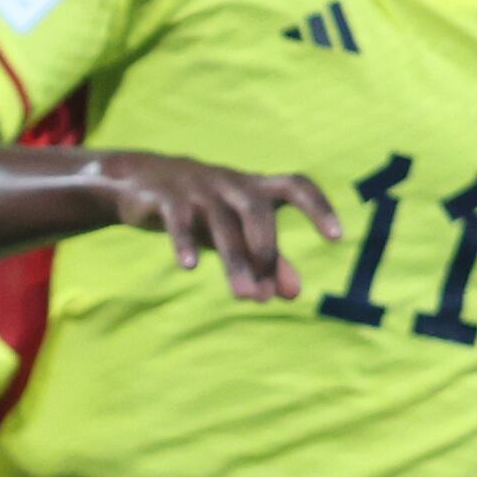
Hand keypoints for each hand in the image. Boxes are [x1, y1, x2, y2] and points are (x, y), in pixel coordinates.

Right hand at [93, 151, 342, 300]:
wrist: (139, 179)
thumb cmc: (202, 206)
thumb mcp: (236, 229)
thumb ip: (267, 258)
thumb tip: (294, 294)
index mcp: (254, 187)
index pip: (296, 186)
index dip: (319, 207)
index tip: (336, 237)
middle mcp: (231, 183)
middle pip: (257, 211)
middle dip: (265, 251)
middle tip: (265, 295)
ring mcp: (198, 188)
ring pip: (222, 223)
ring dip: (235, 261)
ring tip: (244, 296)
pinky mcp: (166, 197)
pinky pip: (179, 219)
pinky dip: (184, 242)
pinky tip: (190, 267)